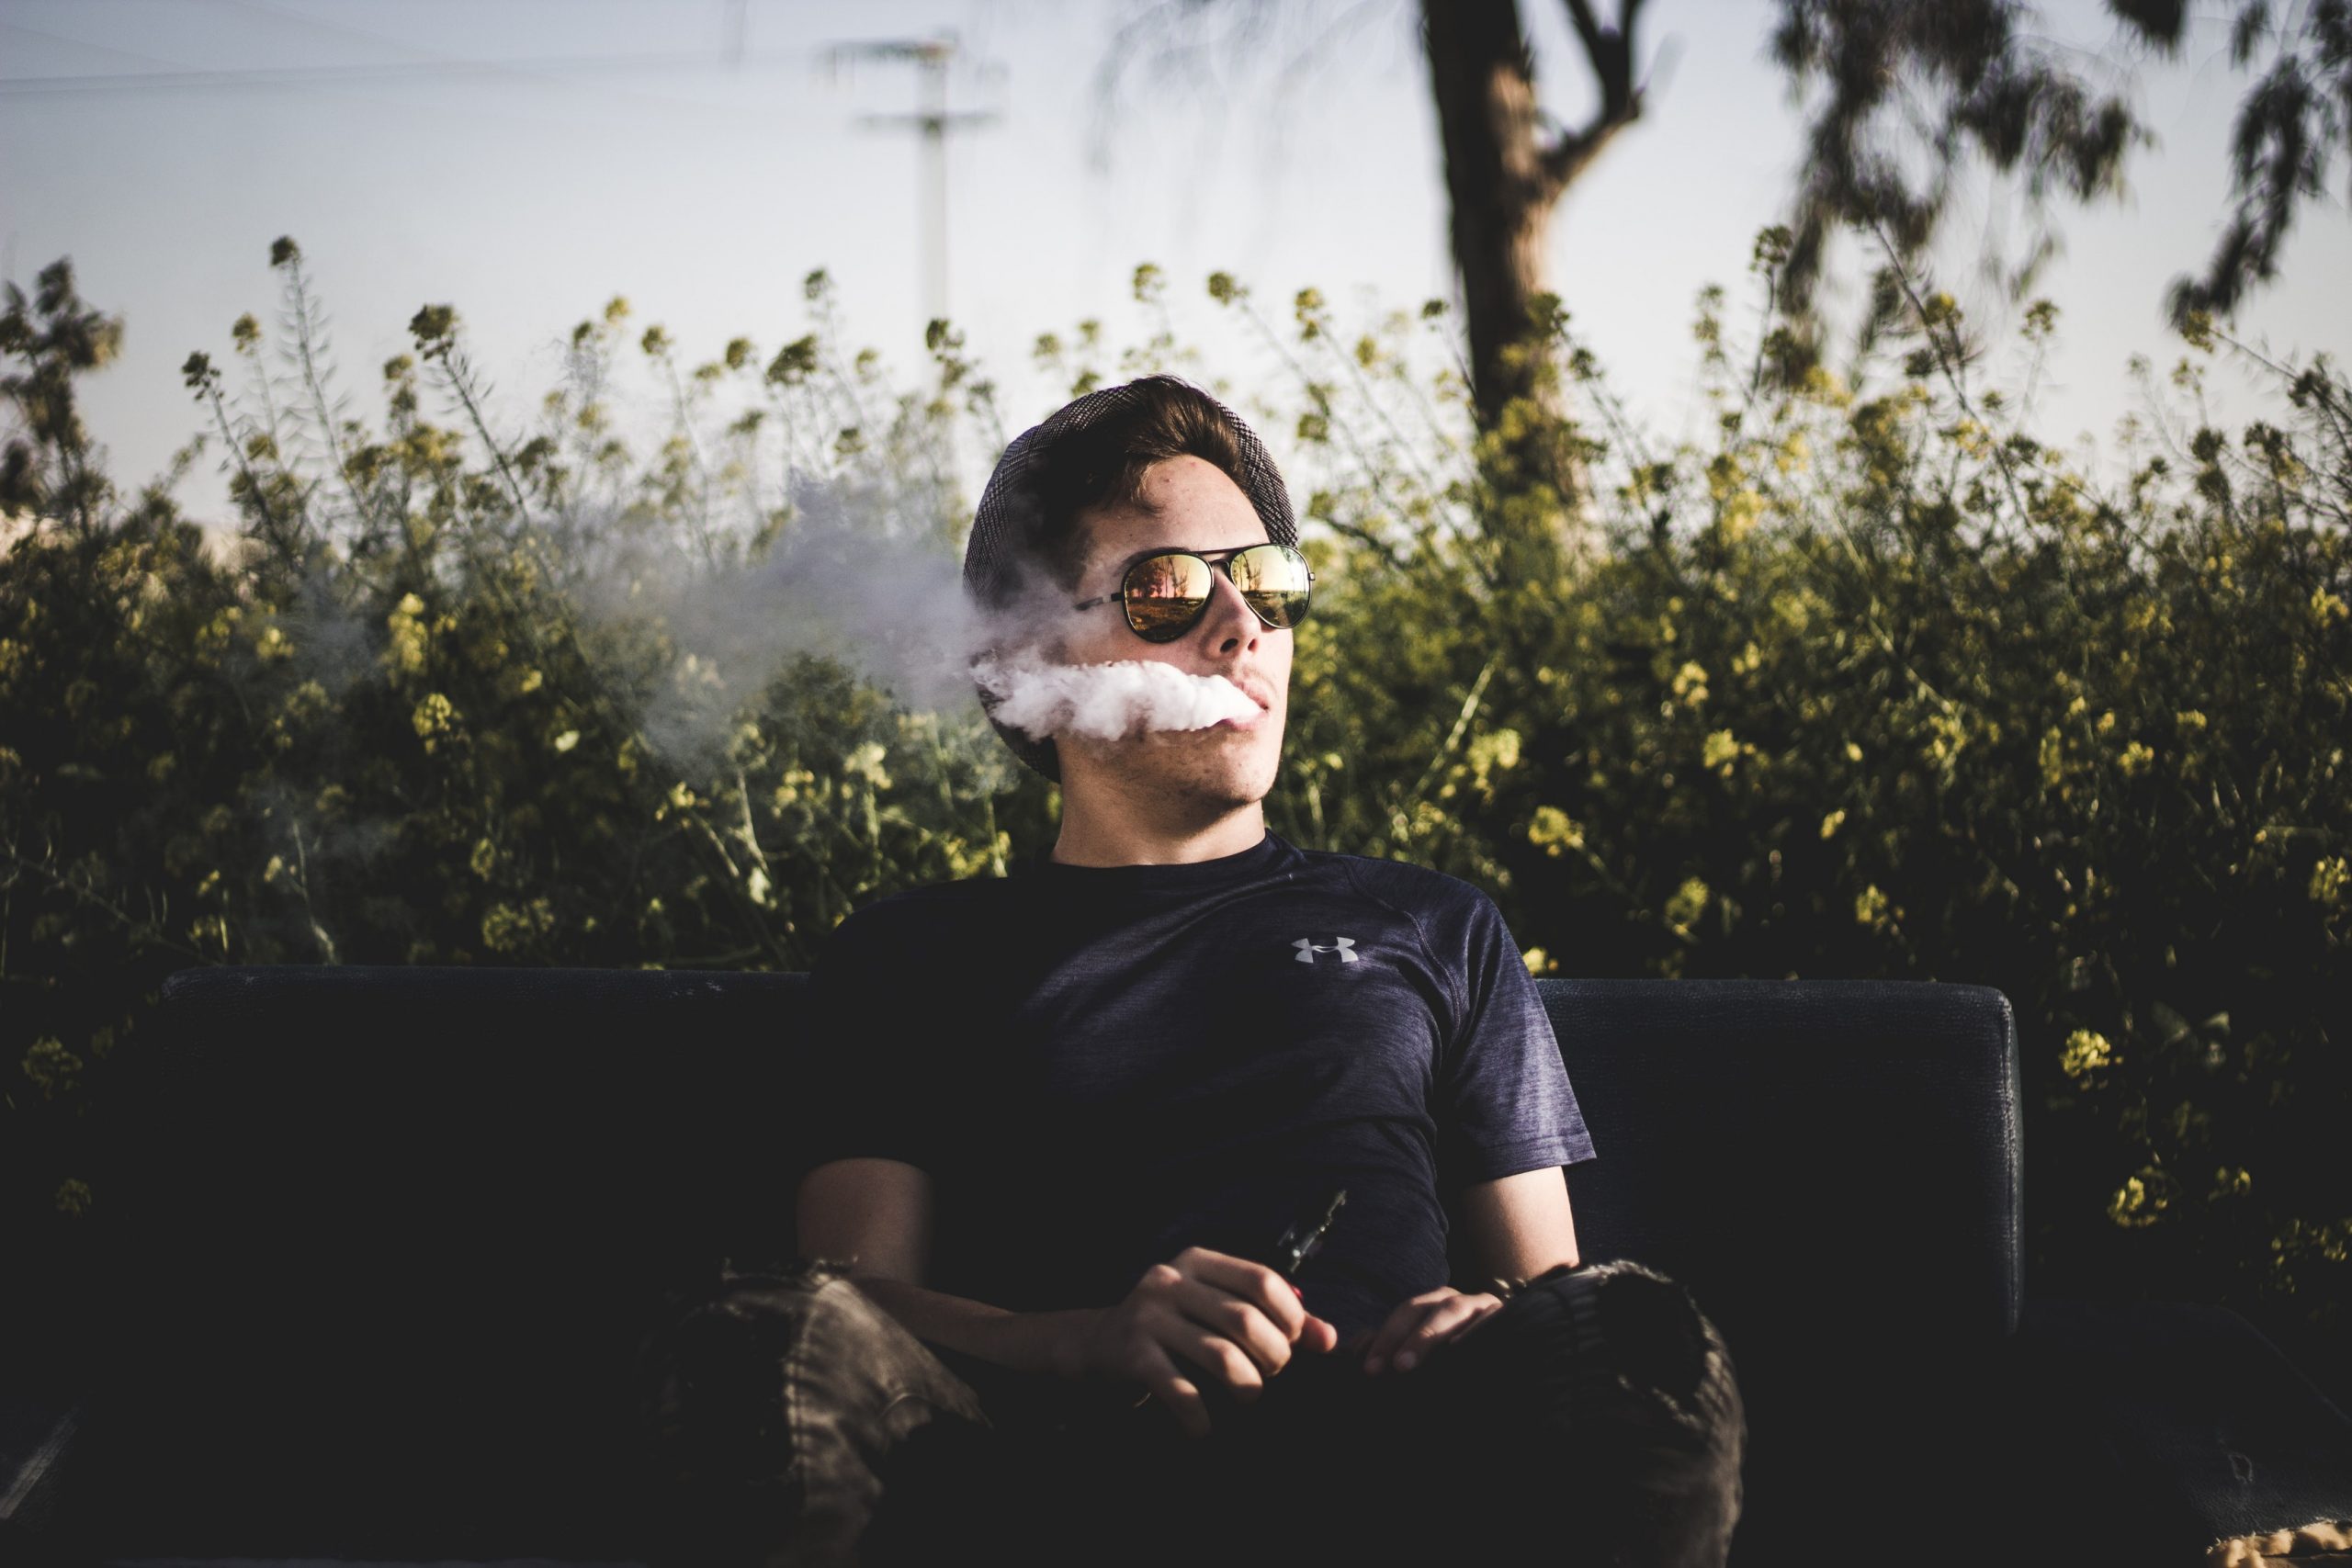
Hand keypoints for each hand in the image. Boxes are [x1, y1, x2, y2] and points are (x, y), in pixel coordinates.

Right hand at [1073, 1246, 1340, 1437]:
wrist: (1097, 1346)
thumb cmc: (1173, 1329)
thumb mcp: (1216, 1310)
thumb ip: (1274, 1319)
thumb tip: (1329, 1338)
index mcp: (1198, 1261)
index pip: (1262, 1281)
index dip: (1290, 1316)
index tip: (1292, 1343)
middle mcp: (1171, 1280)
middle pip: (1245, 1319)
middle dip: (1272, 1356)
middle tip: (1271, 1374)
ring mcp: (1149, 1315)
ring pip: (1221, 1356)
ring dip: (1247, 1387)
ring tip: (1249, 1397)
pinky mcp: (1132, 1354)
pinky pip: (1182, 1391)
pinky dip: (1201, 1418)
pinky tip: (1205, 1429)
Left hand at [1359, 1286, 1503, 1374]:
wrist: (1504, 1369)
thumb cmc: (1457, 1364)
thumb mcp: (1423, 1359)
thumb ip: (1391, 1350)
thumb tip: (1357, 1347)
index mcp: (1432, 1305)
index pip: (1402, 1315)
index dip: (1385, 1339)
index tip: (1370, 1369)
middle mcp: (1454, 1301)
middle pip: (1423, 1308)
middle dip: (1405, 1337)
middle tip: (1395, 1367)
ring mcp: (1482, 1306)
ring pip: (1453, 1311)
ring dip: (1431, 1335)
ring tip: (1416, 1362)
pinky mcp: (1508, 1318)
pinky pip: (1491, 1321)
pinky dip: (1475, 1333)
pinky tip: (1460, 1350)